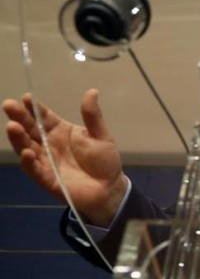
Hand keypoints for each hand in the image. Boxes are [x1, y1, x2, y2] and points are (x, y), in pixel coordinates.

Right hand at [3, 89, 126, 226]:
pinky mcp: (48, 179)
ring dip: (18, 138)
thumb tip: (92, 91)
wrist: (109, 187)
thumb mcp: (101, 135)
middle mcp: (49, 144)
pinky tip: (26, 152)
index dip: (35, 108)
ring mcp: (46, 161)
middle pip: (30, 129)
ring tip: (12, 126)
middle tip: (8, 105)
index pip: (44, 117)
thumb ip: (93, 116)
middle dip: (19, 118)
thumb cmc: (104, 160)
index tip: (26, 97)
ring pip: (27, 148)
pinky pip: (35, 170)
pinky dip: (29, 162)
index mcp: (60, 131)